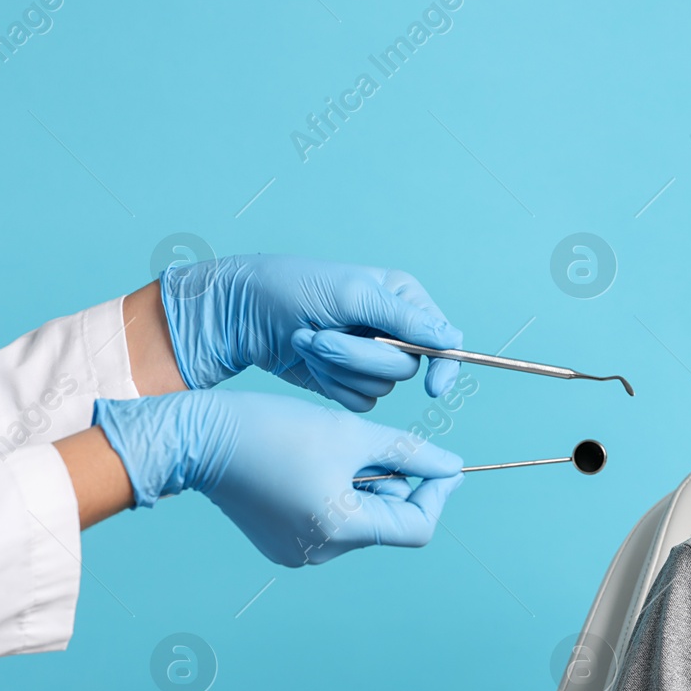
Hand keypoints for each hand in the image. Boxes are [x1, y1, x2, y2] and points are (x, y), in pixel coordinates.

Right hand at [92, 389, 462, 565]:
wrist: (197, 437)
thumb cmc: (273, 428)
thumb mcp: (350, 434)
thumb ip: (408, 453)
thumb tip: (453, 467)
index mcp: (341, 529)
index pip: (416, 527)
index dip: (436, 495)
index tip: (444, 465)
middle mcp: (320, 552)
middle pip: (388, 524)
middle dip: (400, 485)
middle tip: (392, 445)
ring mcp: (298, 551)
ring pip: (361, 521)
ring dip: (370, 487)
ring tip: (347, 449)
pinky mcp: (280, 541)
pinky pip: (331, 521)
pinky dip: (341, 494)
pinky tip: (323, 462)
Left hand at [158, 254, 463, 409]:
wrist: (239, 315)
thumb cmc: (290, 289)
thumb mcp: (351, 294)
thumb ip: (404, 319)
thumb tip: (451, 340)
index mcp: (402, 300)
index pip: (444, 338)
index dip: (445, 364)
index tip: (433, 387)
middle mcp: (392, 331)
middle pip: (405, 368)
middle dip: (358, 356)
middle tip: (321, 335)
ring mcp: (370, 359)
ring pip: (380, 388)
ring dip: (338, 368)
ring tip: (308, 341)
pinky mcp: (348, 382)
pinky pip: (359, 402)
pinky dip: (330, 385)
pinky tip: (307, 362)